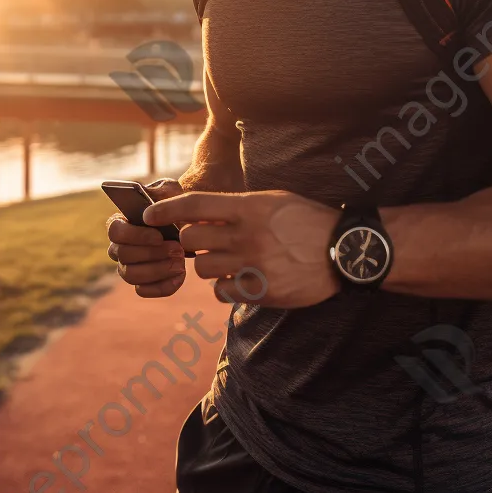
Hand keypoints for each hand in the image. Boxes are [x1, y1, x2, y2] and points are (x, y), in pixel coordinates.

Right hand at [106, 178, 186, 297]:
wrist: (187, 220)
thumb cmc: (173, 203)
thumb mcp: (169, 190)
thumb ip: (160, 191)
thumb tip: (150, 210)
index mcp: (121, 223)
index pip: (115, 231)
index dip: (136, 236)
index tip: (159, 236)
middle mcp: (119, 247)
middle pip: (124, 256)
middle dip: (153, 254)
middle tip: (178, 249)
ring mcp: (128, 267)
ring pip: (132, 276)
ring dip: (158, 270)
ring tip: (181, 262)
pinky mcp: (142, 283)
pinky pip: (144, 291)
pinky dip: (163, 286)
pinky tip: (180, 276)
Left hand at [142, 189, 341, 308]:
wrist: (343, 250)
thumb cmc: (307, 220)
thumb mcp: (274, 201)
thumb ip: (239, 207)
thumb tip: (203, 214)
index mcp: (249, 208)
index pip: (194, 205)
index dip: (166, 210)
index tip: (149, 215)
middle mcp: (246, 235)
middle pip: (190, 240)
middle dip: (190, 241)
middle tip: (204, 241)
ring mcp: (253, 265)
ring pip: (202, 268)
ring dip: (208, 264)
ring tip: (229, 259)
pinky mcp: (260, 291)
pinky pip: (221, 291)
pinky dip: (224, 286)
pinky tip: (241, 278)